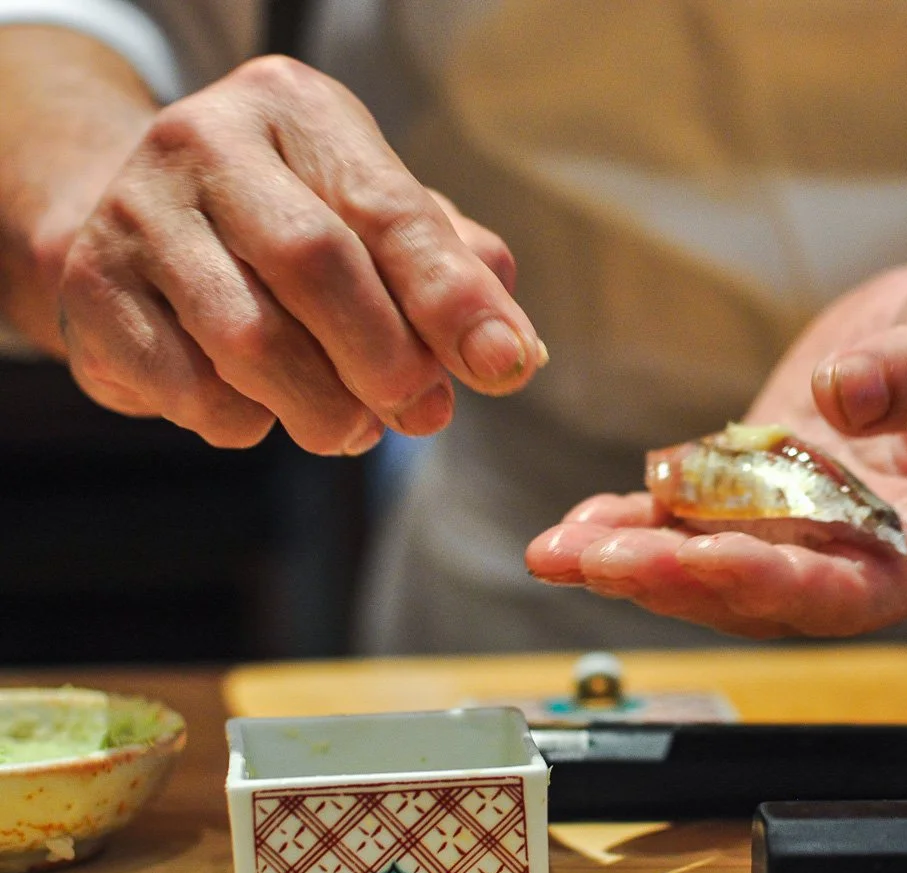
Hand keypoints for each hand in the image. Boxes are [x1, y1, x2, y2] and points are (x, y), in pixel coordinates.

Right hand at [52, 56, 543, 453]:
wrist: (142, 230)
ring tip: (353, 429)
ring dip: (323, 408)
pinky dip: (246, 422)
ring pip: (249, 338)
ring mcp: (136, 212)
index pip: (390, 208)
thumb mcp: (377, 220)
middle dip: (386, 358)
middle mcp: (204, 141)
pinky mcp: (92, 289)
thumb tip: (515, 350)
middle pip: (315, 263)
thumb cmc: (292, 226)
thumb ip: (452, 272)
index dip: (452, 297)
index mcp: (296, 109)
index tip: (502, 365)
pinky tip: (264, 413)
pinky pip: (190, 387)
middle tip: (423, 412)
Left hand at [526, 234, 906, 637]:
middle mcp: (872, 556)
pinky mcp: (773, 489)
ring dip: (638, 561)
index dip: (776, 583)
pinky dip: (642, 521)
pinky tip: (580, 522)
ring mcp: (817, 528)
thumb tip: (841, 396)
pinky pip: (702, 520)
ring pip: (719, 567)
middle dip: (678, 580)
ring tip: (556, 550)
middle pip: (768, 592)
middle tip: (595, 558)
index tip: (701, 559)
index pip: (854, 591)